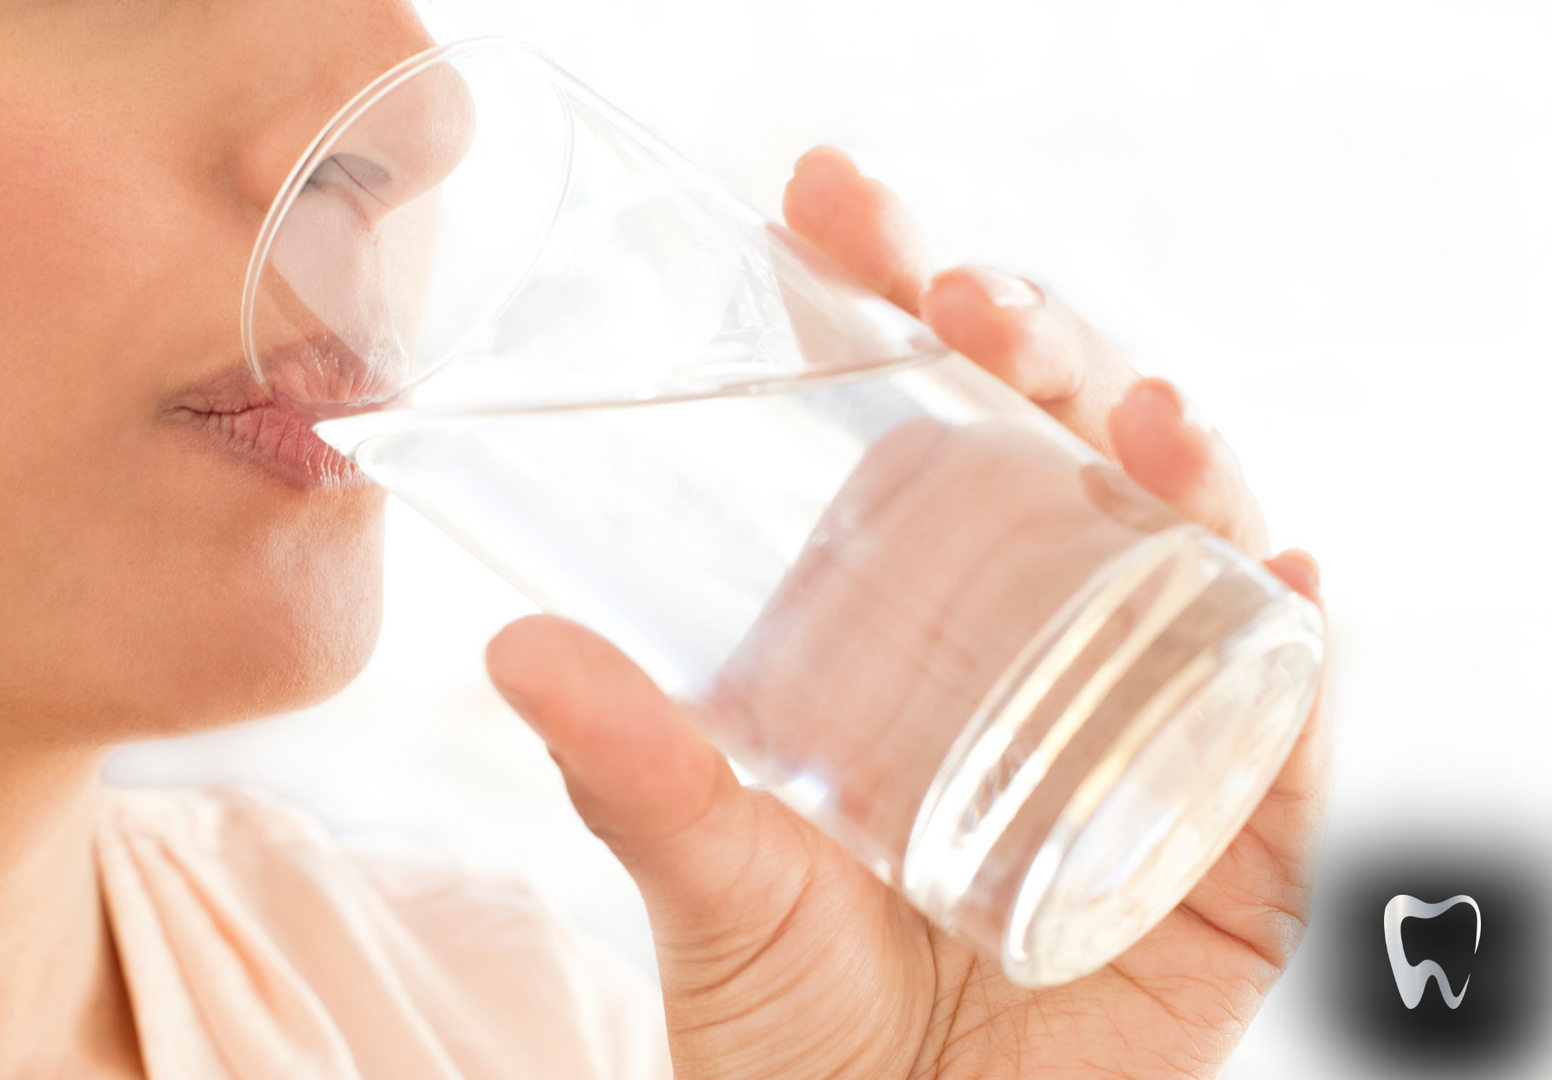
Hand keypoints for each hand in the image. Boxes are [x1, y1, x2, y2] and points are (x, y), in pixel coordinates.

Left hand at [486, 147, 1326, 1078]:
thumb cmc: (793, 1024)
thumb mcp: (709, 873)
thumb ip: (634, 767)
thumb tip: (513, 644)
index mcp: (918, 617)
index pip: (923, 418)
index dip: (894, 299)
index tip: (829, 201)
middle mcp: (1043, 642)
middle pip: (1066, 451)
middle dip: (1038, 347)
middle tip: (966, 293)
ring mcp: (1146, 722)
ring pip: (1191, 552)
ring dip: (1182, 460)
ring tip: (1137, 411)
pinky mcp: (1232, 838)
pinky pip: (1287, 723)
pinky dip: (1295, 646)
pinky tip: (1279, 572)